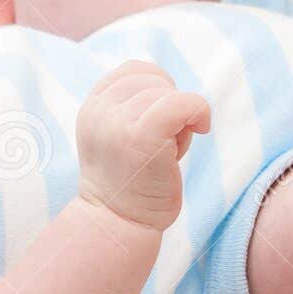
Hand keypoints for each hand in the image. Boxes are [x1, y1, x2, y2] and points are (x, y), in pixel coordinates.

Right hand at [75, 60, 209, 230]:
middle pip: (153, 79)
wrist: (117, 224)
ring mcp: (117, 123)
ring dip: (182, 120)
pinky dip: (199, 112)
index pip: (133, 69)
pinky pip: (183, 103)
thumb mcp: (117, 135)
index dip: (158, 88)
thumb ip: (132, 107)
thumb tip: (170, 88)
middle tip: (163, 143)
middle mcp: (99, 111)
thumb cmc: (128, 184)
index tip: (161, 121)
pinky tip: (200, 130)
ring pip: (170, 94)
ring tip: (168, 151)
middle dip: (169, 105)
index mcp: (92, 107)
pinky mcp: (141, 137)